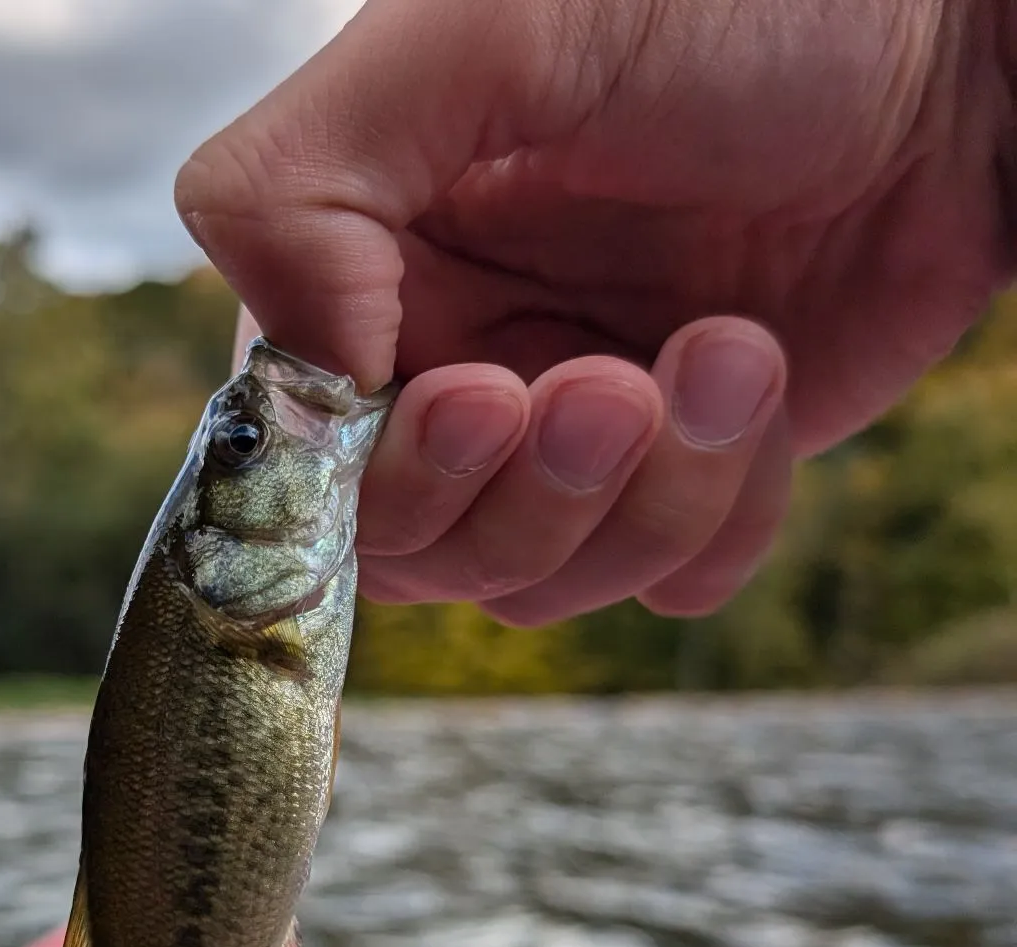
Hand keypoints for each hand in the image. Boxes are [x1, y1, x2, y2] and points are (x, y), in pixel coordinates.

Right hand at [177, 0, 1013, 622]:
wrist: (956, 56)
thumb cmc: (732, 8)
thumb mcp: (483, 35)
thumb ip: (306, 186)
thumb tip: (296, 383)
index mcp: (370, 279)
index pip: (305, 464)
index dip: (388, 477)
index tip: (488, 397)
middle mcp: (446, 370)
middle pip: (414, 555)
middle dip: (528, 495)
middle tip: (616, 386)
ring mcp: (562, 444)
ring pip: (533, 589)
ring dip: (644, 495)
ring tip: (727, 352)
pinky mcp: (673, 485)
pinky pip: (658, 589)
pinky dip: (719, 517)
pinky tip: (759, 388)